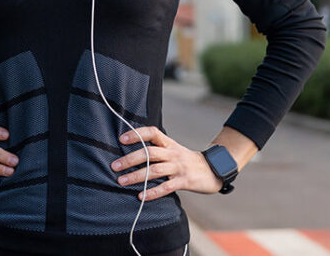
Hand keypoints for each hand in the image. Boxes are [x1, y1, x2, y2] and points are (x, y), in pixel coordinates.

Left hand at [109, 126, 224, 200]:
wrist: (214, 169)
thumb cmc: (188, 161)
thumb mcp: (174, 150)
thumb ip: (158, 150)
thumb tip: (133, 153)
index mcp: (169, 143)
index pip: (152, 132)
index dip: (137, 134)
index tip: (122, 139)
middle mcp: (173, 153)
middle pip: (149, 153)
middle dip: (130, 159)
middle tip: (115, 166)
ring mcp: (179, 167)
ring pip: (155, 170)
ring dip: (136, 176)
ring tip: (122, 181)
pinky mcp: (184, 181)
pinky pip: (166, 187)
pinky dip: (153, 192)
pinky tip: (141, 196)